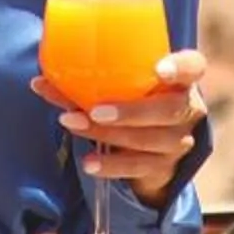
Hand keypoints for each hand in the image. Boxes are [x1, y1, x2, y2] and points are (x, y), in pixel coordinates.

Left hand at [33, 51, 208, 203]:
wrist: (149, 145)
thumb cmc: (132, 100)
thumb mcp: (120, 86)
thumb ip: (88, 82)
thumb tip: (40, 81)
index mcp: (181, 79)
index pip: (193, 66)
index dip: (180, 67)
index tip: (158, 69)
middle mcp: (186, 109)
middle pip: (169, 110)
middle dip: (131, 111)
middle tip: (96, 110)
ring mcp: (178, 141)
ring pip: (149, 140)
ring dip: (108, 134)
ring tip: (74, 125)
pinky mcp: (163, 166)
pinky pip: (138, 167)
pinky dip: (111, 165)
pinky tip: (89, 162)